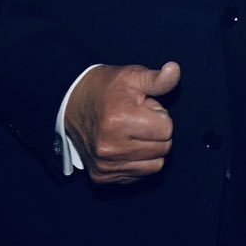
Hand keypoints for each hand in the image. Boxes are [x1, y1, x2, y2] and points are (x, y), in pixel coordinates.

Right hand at [64, 61, 179, 183]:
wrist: (70, 105)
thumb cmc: (106, 89)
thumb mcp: (132, 76)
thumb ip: (157, 79)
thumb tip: (175, 69)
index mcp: (119, 120)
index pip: (167, 129)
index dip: (159, 115)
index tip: (144, 108)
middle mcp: (110, 147)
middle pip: (163, 148)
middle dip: (157, 133)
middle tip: (138, 120)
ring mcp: (105, 165)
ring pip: (155, 165)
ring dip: (150, 150)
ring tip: (133, 133)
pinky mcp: (102, 176)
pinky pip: (139, 175)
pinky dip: (139, 162)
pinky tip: (126, 147)